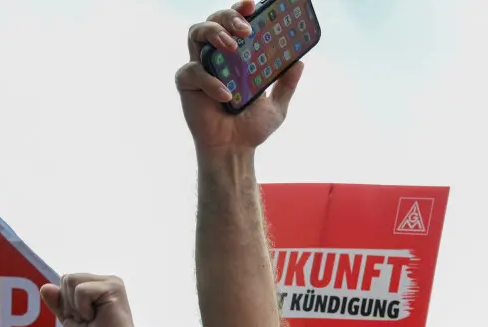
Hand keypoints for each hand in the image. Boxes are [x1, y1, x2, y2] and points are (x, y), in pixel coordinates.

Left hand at [40, 274, 143, 326]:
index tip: (82, 317)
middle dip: (69, 303)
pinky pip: (81, 290)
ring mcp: (110, 281)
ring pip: (71, 282)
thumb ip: (57, 303)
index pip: (67, 281)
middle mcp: (104, 279)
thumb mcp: (70, 319)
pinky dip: (82, 307)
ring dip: (75, 306)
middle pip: (67, 278)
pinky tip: (96, 316)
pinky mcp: (113, 287)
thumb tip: (44, 287)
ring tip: (91, 317)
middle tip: (87, 318)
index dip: (66, 301)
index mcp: (96, 284)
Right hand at [174, 1, 302, 157]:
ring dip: (214, 33)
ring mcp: (200, 67)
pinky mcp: (187, 83)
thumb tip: (300, 62)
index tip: (254, 5)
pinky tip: (226, 95)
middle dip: (228, 16)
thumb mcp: (277, 106)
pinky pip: (193, 72)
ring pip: (196, 33)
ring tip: (232, 47)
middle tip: (245, 29)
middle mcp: (216, 56)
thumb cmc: (251, 128)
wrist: (234, 150)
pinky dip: (210, 81)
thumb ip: (286, 84)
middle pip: (214, 20)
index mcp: (236, 57)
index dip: (241, 10)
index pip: (235, 25)